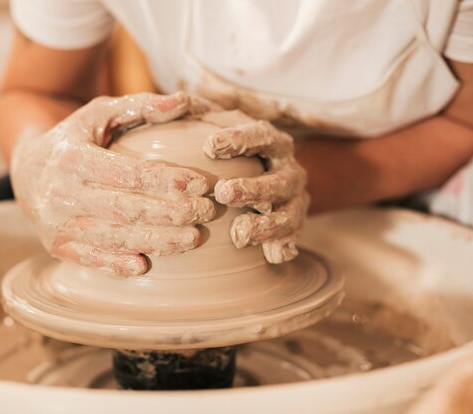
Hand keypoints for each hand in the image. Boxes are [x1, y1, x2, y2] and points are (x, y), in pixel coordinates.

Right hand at [11, 92, 214, 275]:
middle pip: (125, 209)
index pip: (128, 173)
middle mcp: (61, 193)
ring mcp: (57, 224)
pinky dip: (117, 265)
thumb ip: (140, 106)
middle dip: (171, 213)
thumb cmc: (74, 139)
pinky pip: (91, 259)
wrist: (27, 171)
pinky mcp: (57, 246)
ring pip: (113, 238)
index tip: (201, 183)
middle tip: (206, 211)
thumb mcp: (98, 114)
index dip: (167, 180)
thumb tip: (183, 100)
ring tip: (193, 238)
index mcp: (72, 157)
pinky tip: (145, 266)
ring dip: (157, 242)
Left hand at [195, 106, 308, 263]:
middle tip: (224, 193)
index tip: (210, 146)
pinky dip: (284, 247)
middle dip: (252, 188)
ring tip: (239, 234)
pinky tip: (272, 255)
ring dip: (266, 225)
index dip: (239, 140)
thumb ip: (201, 114)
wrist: (278, 178)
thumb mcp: (223, 126)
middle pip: (276, 180)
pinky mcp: (295, 226)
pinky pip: (293, 239)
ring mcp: (294, 200)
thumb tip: (177, 100)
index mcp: (272, 142)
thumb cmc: (236, 150)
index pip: (260, 136)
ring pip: (287, 214)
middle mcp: (289, 170)